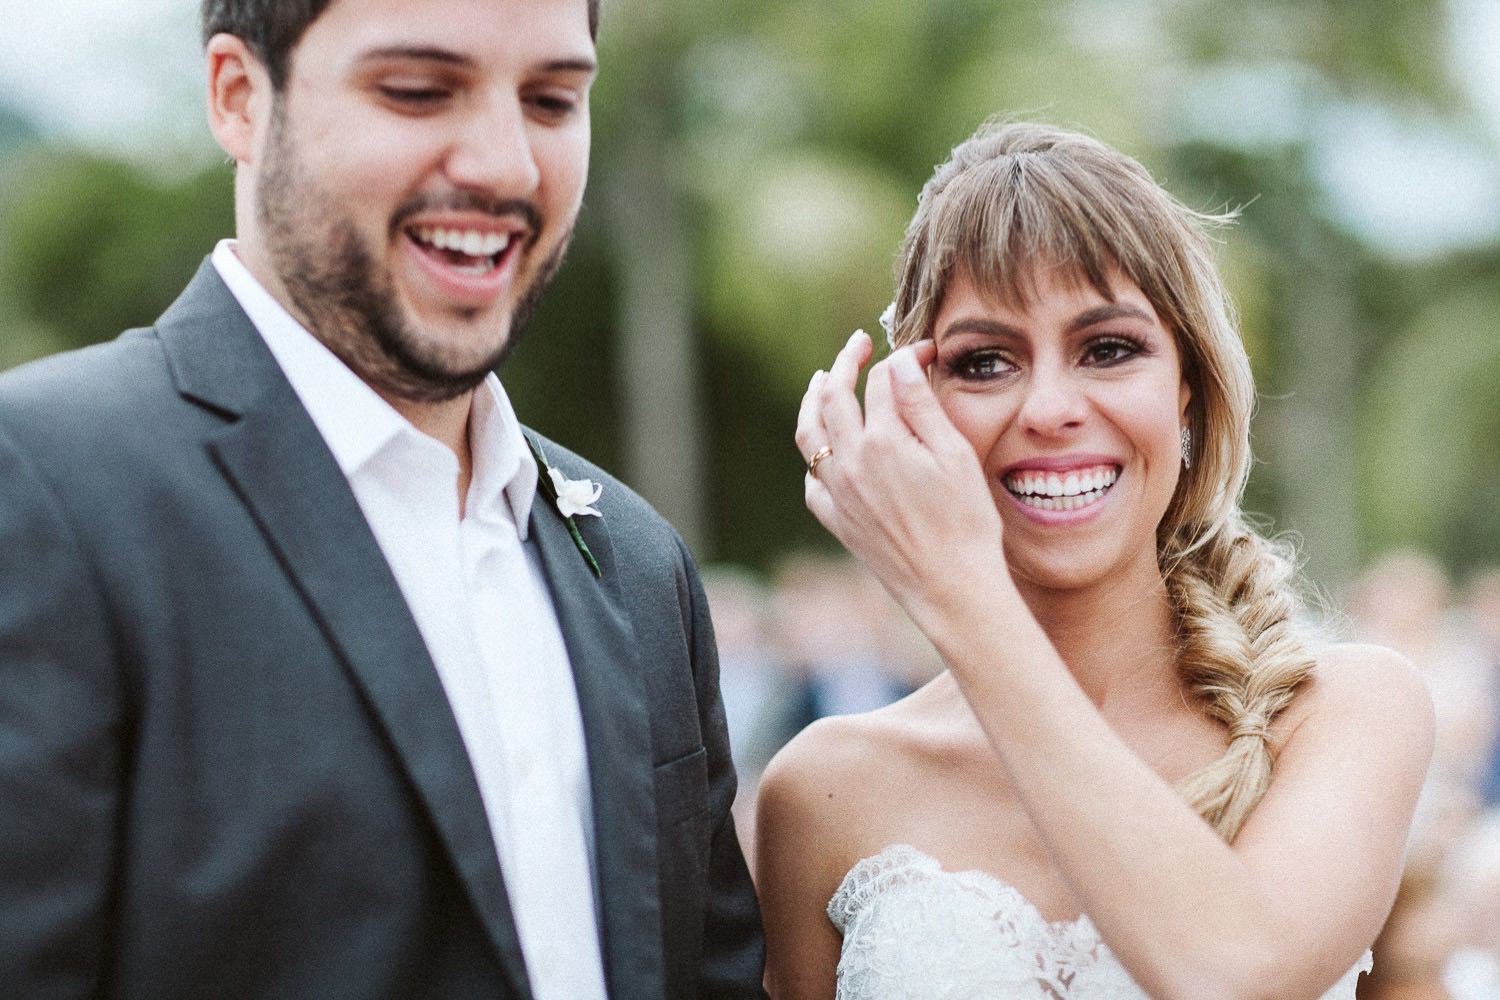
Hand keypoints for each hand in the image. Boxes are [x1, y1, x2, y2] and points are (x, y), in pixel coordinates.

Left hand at [795, 330, 1010, 623]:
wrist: (951, 587)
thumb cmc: (965, 521)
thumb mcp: (953, 455)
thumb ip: (920, 405)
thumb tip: (899, 360)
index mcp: (882, 442)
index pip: (880, 380)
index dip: (901, 357)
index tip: (923, 351)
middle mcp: (849, 463)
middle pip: (833, 396)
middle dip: (844, 363)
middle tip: (858, 344)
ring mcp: (837, 494)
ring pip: (809, 435)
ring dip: (813, 400)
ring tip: (821, 379)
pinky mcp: (837, 521)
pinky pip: (812, 480)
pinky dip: (815, 455)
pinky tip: (826, 448)